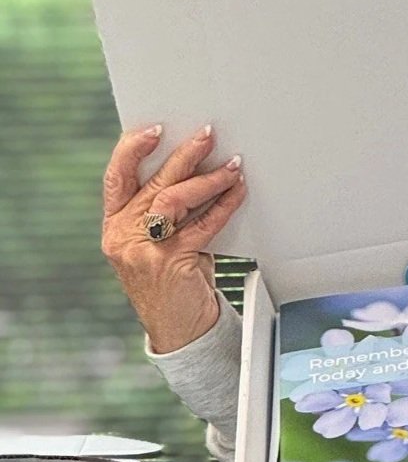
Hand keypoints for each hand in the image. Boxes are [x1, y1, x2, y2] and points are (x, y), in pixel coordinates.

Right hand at [101, 123, 246, 352]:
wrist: (180, 330)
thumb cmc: (173, 283)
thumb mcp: (157, 244)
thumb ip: (164, 214)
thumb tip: (196, 171)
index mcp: (115, 226)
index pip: (115, 178)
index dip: (132, 150)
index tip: (155, 130)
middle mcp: (123, 236)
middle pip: (153, 184)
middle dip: (184, 156)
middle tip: (207, 136)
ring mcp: (144, 250)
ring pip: (174, 200)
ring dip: (208, 179)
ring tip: (232, 166)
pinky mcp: (171, 262)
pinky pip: (201, 225)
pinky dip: (223, 205)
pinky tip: (237, 193)